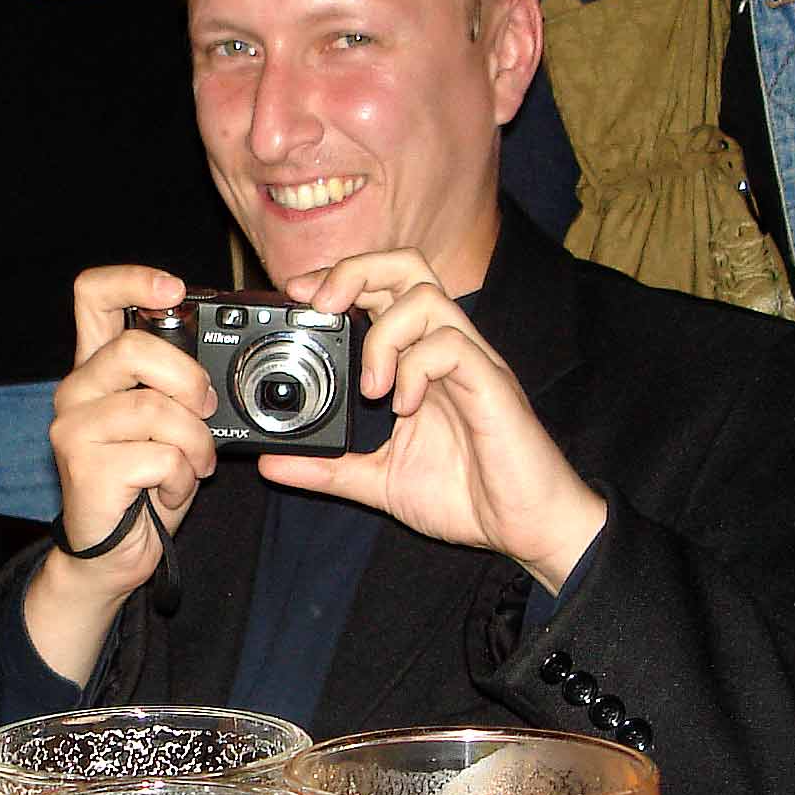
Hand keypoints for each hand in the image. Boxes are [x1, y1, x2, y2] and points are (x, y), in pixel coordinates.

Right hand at [22, 265, 218, 681]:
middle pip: (134, 348)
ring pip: (157, 409)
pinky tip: (168, 491)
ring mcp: (74, 428)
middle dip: (189, 381)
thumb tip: (218, 368)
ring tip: (194, 466)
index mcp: (96, 370)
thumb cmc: (143, 486)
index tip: (174, 290)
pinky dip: (182, 477)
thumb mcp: (165, 425)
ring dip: (196, 443)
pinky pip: (160, 455)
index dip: (134, 280)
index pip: (93, 295)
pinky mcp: (85, 467)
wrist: (113, 555)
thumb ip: (176, 387)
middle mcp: (75, 391)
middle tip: (206, 412)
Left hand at [255, 252, 606, 590]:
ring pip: (427, 297)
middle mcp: (445, 349)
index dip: (338, 279)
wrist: (523, 528)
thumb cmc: (466, 495)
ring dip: (384, 334)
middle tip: (319, 305)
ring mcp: (471, 362)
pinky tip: (405, 406)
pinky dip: (417, 368)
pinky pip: (452, 346)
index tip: (296, 295)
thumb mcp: (379, 480)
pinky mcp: (492, 384)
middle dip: (355, 272)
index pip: (380, 288)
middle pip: (406, 267)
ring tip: (371, 387)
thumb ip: (329, 468)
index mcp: (418, 360)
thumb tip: (271, 465)